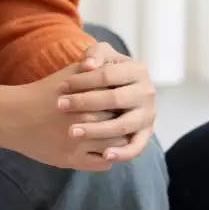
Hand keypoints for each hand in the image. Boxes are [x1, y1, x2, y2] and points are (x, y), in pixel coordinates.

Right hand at [0, 64, 129, 170]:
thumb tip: (114, 67)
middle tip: (124, 121)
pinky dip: (107, 158)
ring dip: (117, 141)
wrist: (14, 116)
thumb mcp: (69, 73)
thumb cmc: (45, 92)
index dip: (124, 102)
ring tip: (115, 135)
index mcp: (89, 97)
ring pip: (116, 145)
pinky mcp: (72, 160)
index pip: (121, 102)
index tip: (125, 103)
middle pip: (121, 123)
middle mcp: (86, 119)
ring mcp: (79, 142)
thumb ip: (93, 68)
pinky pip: (103, 164)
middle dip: (123, 121)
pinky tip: (103, 148)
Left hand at [56, 42, 156, 162]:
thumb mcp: (102, 57)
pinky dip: (123, 153)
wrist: (119, 93)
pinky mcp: (146, 134)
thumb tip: (88, 66)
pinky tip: (104, 155)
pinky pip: (136, 146)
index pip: (108, 75)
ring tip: (72, 132)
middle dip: (84, 103)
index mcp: (138, 70)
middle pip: (114, 99)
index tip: (60, 87)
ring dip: (96, 130)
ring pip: (123, 125)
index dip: (82, 80)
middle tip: (60, 106)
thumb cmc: (104, 74)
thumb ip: (95, 54)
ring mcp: (148, 114)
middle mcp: (147, 92)